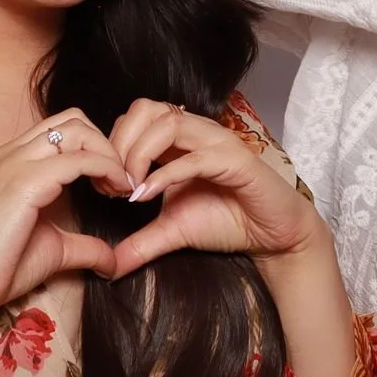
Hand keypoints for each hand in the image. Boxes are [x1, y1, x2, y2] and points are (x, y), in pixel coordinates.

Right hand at [0, 111, 130, 321]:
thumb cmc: (1, 269)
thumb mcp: (55, 248)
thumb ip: (87, 247)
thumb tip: (115, 263)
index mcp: (14, 161)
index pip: (65, 128)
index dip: (97, 148)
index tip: (113, 183)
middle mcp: (12, 154)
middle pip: (75, 120)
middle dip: (106, 144)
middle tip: (119, 181)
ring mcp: (15, 164)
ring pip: (79, 130)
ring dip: (108, 153)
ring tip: (118, 187)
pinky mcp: (24, 182)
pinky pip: (80, 159)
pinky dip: (107, 169)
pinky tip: (114, 192)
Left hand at [107, 99, 328, 278]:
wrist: (271, 235)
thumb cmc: (228, 222)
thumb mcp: (172, 231)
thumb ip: (139, 243)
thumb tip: (107, 267)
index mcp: (181, 141)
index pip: (136, 117)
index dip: (112, 146)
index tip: (104, 186)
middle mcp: (199, 132)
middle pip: (146, 109)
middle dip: (119, 144)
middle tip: (112, 184)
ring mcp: (219, 143)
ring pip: (168, 122)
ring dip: (138, 154)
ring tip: (129, 190)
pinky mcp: (236, 161)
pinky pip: (194, 157)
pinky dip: (164, 175)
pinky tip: (146, 197)